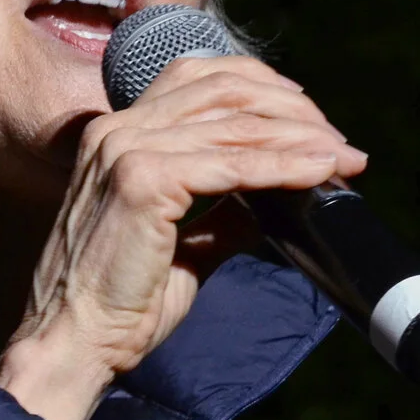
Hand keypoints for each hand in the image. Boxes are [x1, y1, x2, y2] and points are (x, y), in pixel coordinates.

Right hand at [0, 54, 364, 419]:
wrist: (76, 341)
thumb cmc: (123, 303)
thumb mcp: (182, 244)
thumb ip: (222, 211)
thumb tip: (272, 195)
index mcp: (119, 134)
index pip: (197, 77)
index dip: (260, 86)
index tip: (308, 115)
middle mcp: (119, 129)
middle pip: (223, 89)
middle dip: (291, 111)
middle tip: (339, 141)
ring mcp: (127, 149)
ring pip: (235, 124)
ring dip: (300, 138)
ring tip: (344, 157)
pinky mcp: (144, 180)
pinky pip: (233, 165)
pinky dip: (283, 166)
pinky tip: (318, 173)